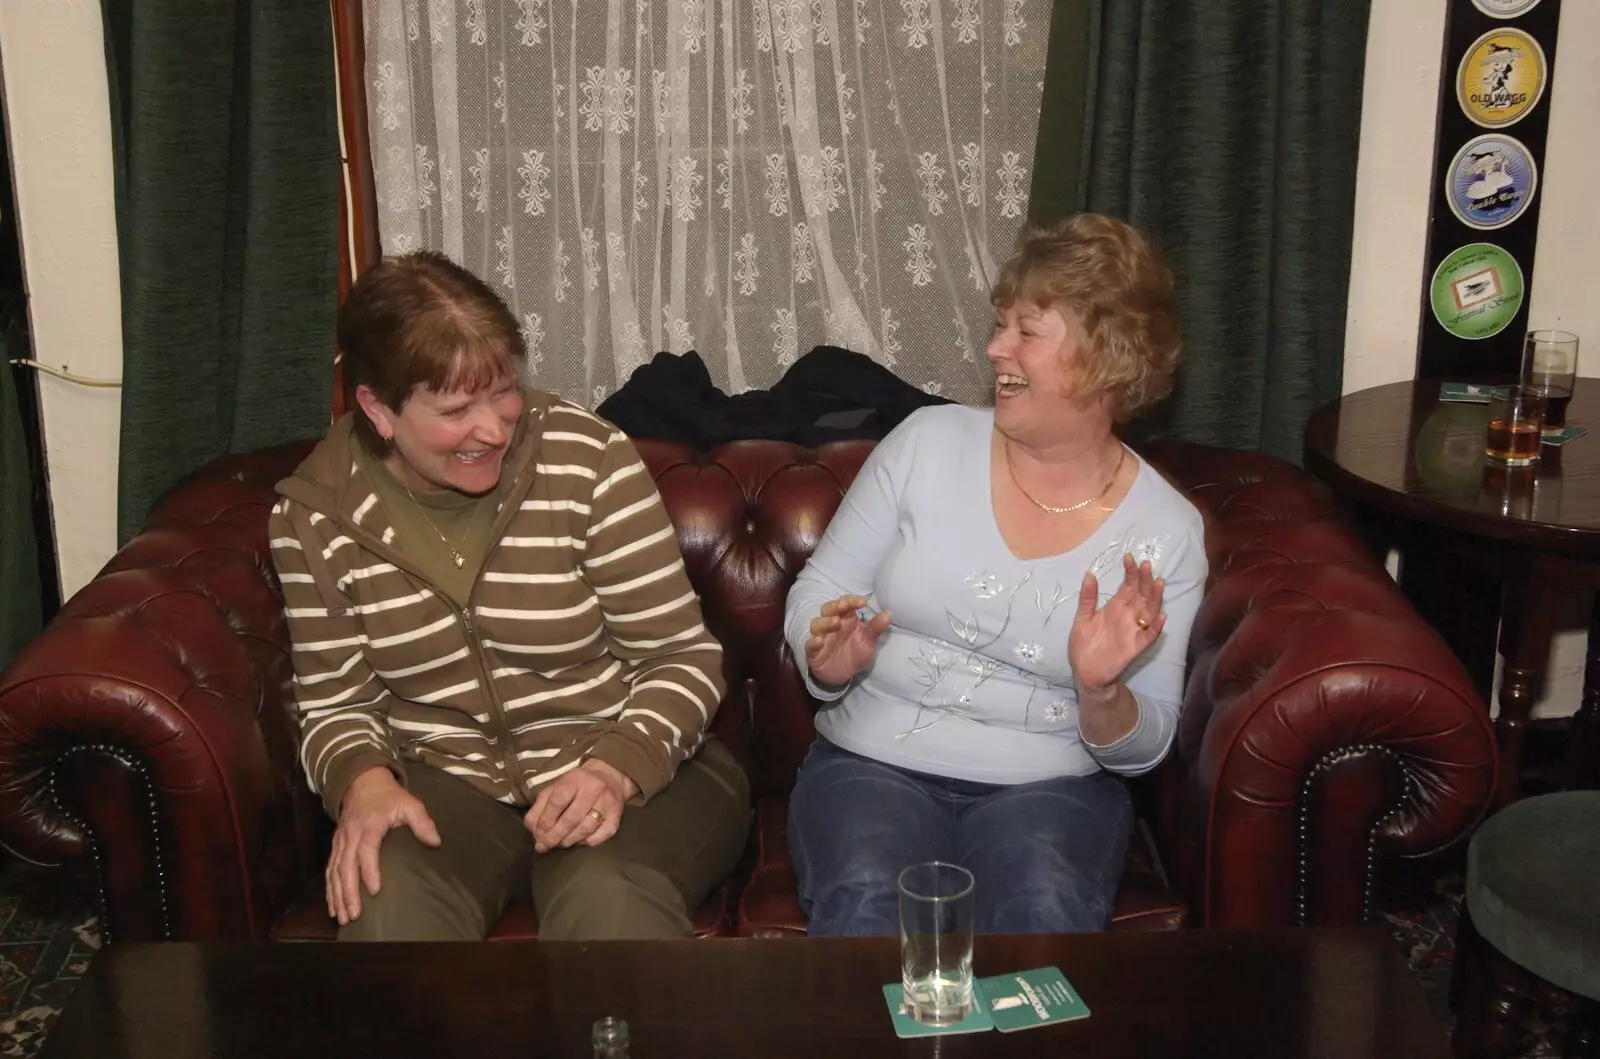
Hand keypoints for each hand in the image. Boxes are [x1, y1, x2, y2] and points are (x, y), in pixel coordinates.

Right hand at [327, 765, 440, 925]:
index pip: (367, 850)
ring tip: (342, 917)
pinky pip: (329, 871)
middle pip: (346, 866)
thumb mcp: (410, 803)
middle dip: (349, 892)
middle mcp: (351, 835)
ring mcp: (341, 842)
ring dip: (337, 896)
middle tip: (355, 914)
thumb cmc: (390, 798)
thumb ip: (422, 822)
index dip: (369, 870)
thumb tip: (435, 842)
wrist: (363, 783)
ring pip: (335, 872)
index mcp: (370, 825)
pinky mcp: (335, 847)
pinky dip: (329, 890)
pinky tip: (333, 908)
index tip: (375, 890)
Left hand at [525, 758, 636, 852]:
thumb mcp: (556, 787)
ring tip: (560, 844)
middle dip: (554, 836)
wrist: (610, 775)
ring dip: (570, 840)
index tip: (538, 835)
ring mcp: (607, 803)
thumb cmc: (577, 784)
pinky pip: (604, 833)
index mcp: (574, 780)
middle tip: (544, 846)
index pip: (557, 802)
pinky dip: (590, 841)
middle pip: (571, 818)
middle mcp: (593, 790)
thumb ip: (540, 806)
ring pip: (586, 828)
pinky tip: (580, 842)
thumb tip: (532, 829)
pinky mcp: (617, 815)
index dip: (545, 821)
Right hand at [805, 594, 892, 687]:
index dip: (852, 600)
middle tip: (844, 606)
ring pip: (817, 624)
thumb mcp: (868, 642)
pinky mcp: (813, 652)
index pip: (846, 604)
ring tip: (835, 623)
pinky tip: (819, 641)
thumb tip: (888, 614)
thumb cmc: (855, 653)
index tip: (862, 602)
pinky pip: (810, 645)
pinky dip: (813, 642)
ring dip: (825, 622)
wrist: (842, 675)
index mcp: (846, 619)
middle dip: (835, 606)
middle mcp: (832, 625)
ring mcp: (821, 637)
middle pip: (828, 609)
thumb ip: (876, 628)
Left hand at [1068, 554, 1165, 692]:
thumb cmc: (1084, 645)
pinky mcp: (1136, 647)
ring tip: (1158, 582)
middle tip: (1146, 564)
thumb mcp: (1082, 618)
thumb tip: (1089, 573)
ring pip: (1149, 611)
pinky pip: (1149, 636)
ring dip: (1155, 597)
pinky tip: (1160, 616)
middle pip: (1141, 594)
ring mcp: (1133, 631)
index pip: (1127, 586)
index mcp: (1115, 607)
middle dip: (1144, 580)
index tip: (1129, 557)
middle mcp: (1128, 616)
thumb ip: (1088, 598)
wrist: (1085, 672)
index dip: (1130, 572)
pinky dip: (1156, 627)